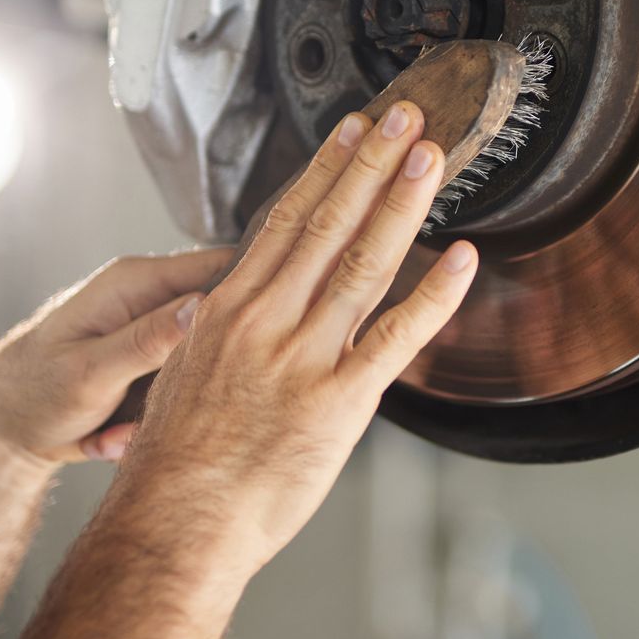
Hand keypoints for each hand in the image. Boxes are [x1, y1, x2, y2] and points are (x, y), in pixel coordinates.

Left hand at [0, 248, 234, 465]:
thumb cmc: (29, 394)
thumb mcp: (91, 371)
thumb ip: (149, 339)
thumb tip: (203, 306)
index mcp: (136, 281)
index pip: (223, 264)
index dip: (256, 295)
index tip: (270, 337)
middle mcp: (149, 299)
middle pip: (221, 322)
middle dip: (205, 373)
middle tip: (165, 409)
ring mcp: (151, 334)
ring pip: (202, 366)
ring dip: (172, 405)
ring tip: (120, 429)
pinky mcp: (148, 367)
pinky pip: (177, 392)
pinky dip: (149, 421)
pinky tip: (111, 434)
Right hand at [120, 100, 477, 581]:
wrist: (176, 522)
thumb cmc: (176, 463)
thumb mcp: (182, 373)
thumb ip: (219, 331)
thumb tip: (232, 306)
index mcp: (226, 308)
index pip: (286, 219)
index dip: (327, 169)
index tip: (354, 129)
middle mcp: (266, 320)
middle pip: (329, 222)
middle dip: (371, 163)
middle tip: (407, 116)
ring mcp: (304, 357)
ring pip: (363, 261)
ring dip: (401, 203)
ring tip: (431, 157)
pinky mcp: (339, 401)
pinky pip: (397, 336)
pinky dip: (434, 294)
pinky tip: (462, 259)